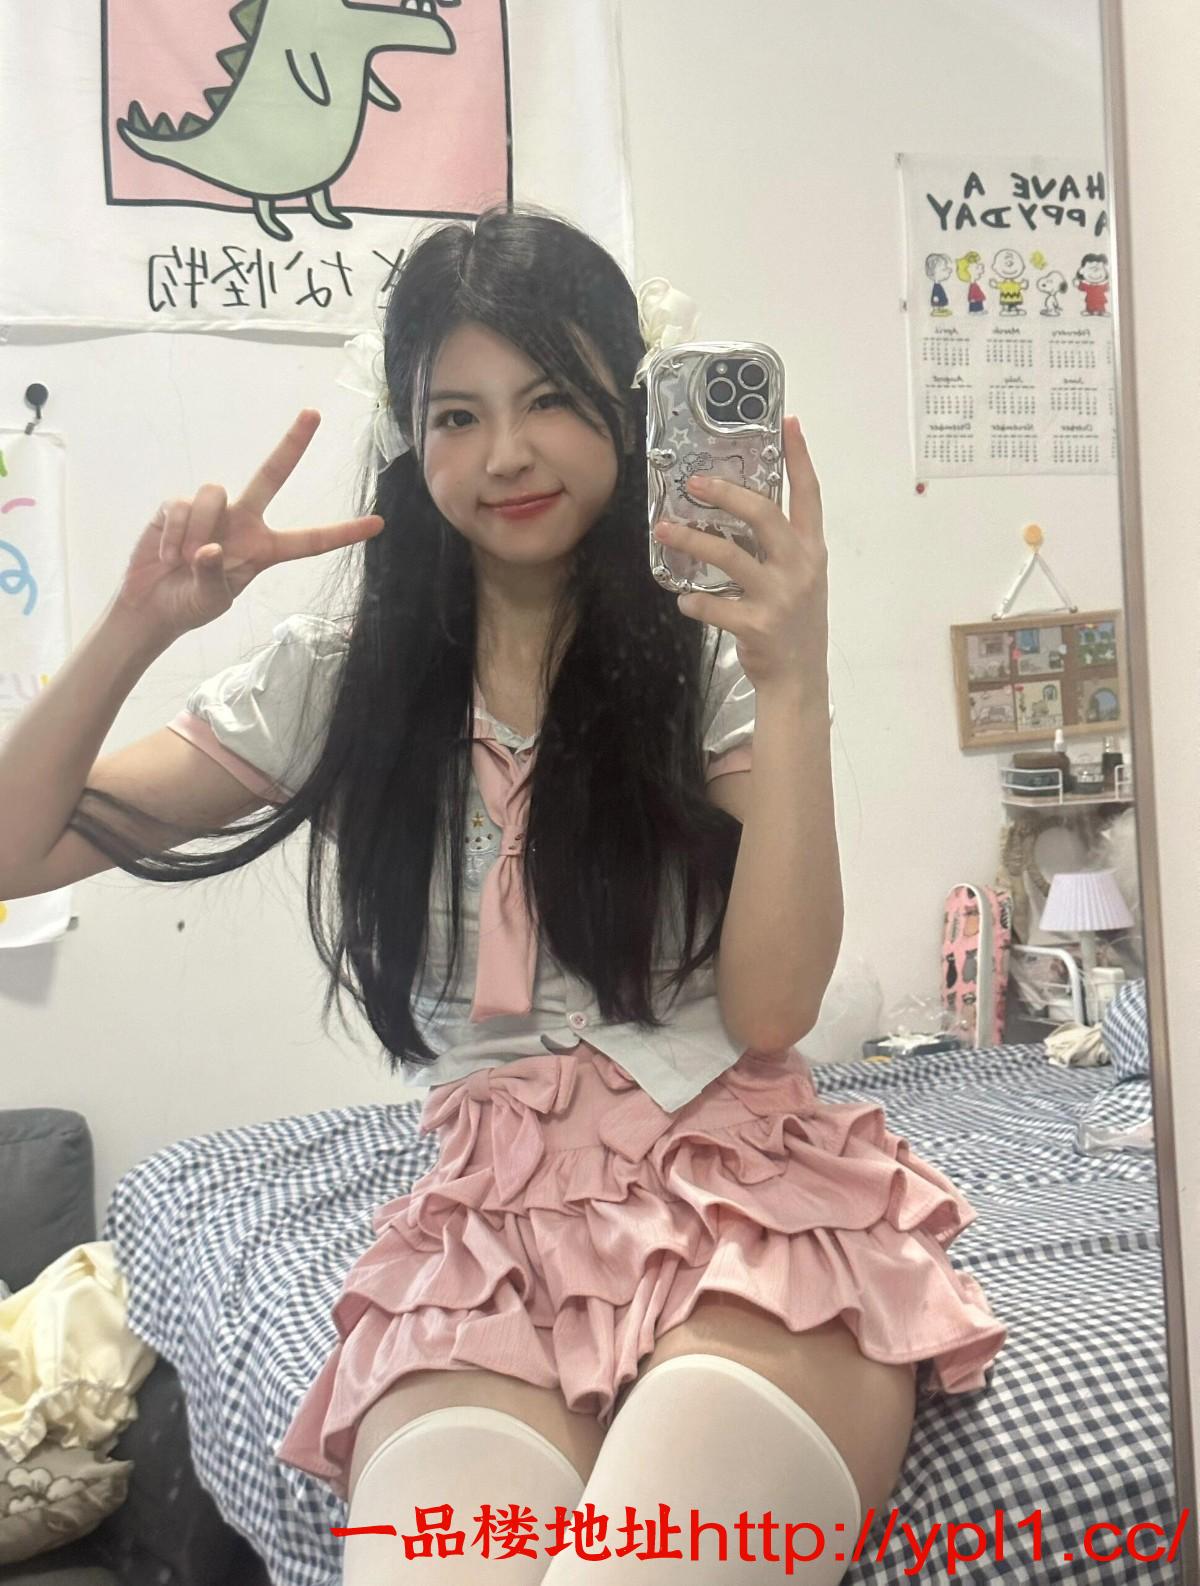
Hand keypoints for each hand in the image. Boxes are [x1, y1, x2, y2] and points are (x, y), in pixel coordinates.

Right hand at [115, 410, 384, 636]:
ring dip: (197, 529)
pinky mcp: (176, 506)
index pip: (309, 541)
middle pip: (272, 475)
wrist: (151, 606)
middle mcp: (243, 521)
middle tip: (314, 413)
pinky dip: (173, 534)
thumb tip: (210, 548)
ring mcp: (211, 511)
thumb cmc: (190, 605)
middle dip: (292, 444)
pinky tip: (167, 555)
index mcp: (264, 549)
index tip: (378, 524)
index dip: (342, 533)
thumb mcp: (212, 600)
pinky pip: (179, 506)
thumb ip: (215, 576)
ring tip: (183, 561)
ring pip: (214, 493)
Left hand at [652, 415, 827, 693]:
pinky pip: (715, 605)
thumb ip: (780, 546)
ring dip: (691, 541)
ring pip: (729, 556)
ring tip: (663, 531)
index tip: (789, 424)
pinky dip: (693, 600)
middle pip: (764, 515)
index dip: (800, 458)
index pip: (809, 495)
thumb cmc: (794, 623)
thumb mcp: (800, 578)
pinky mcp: (757, 625)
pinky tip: (683, 599)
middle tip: (694, 484)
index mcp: (811, 551)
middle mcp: (800, 568)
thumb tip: (739, 510)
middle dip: (727, 494)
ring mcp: (780, 597)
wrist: (799, 679)